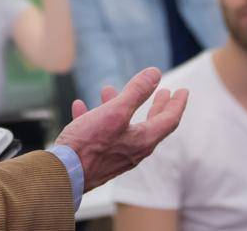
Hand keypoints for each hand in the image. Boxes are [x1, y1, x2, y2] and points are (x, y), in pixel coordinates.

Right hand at [56, 68, 188, 190]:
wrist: (63, 174)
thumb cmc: (89, 144)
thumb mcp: (115, 112)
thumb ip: (136, 92)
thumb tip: (155, 73)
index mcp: (142, 141)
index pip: (169, 120)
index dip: (177, 104)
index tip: (183, 91)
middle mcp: (132, 151)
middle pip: (151, 126)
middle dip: (157, 107)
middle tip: (164, 93)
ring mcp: (114, 156)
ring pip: (122, 127)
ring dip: (119, 107)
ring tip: (108, 90)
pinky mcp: (96, 158)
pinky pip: (99, 134)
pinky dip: (94, 117)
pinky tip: (80, 106)